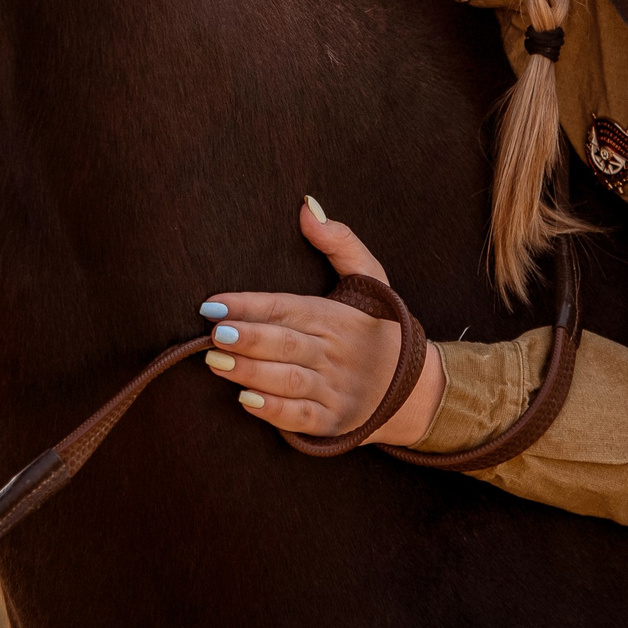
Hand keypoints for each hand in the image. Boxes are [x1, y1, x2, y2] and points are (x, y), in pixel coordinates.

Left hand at [198, 197, 445, 448]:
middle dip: (249, 338)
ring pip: (289, 380)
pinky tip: (246, 399)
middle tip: (214, 334)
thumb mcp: (370, 278)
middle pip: (286, 343)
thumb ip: (339, 242)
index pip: (288, 307)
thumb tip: (307, 207)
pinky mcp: (332, 420)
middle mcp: (336, 352)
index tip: (212, 304)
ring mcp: (336, 388)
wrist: (414, 387)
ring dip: (251, 372)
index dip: (249, 305)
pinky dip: (273, 410)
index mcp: (337, 316)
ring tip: (216, 362)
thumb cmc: (378, 325)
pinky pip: (301, 417)